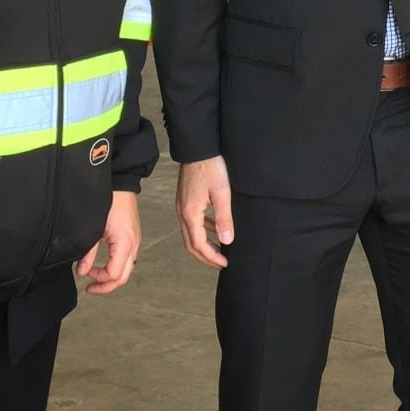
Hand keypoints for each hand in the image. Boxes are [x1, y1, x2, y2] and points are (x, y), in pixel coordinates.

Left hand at [78, 191, 141, 294]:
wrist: (121, 185)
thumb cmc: (110, 201)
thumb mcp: (94, 229)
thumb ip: (88, 253)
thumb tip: (82, 271)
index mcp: (125, 244)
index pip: (114, 275)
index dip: (98, 279)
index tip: (85, 274)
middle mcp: (134, 246)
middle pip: (123, 277)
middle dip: (106, 286)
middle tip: (91, 288)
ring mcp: (135, 243)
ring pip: (126, 271)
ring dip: (111, 277)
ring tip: (96, 278)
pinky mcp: (133, 239)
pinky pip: (127, 261)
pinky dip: (116, 267)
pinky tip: (104, 265)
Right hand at [176, 155, 234, 269]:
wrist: (198, 147)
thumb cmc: (211, 166)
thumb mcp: (222, 193)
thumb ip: (224, 218)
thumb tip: (227, 241)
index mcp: (190, 213)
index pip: (199, 245)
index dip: (212, 257)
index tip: (225, 264)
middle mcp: (182, 212)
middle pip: (190, 244)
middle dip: (205, 256)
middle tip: (221, 263)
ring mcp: (182, 206)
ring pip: (190, 233)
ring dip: (204, 244)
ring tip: (220, 249)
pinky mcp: (185, 199)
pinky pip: (192, 222)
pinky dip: (203, 230)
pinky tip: (215, 227)